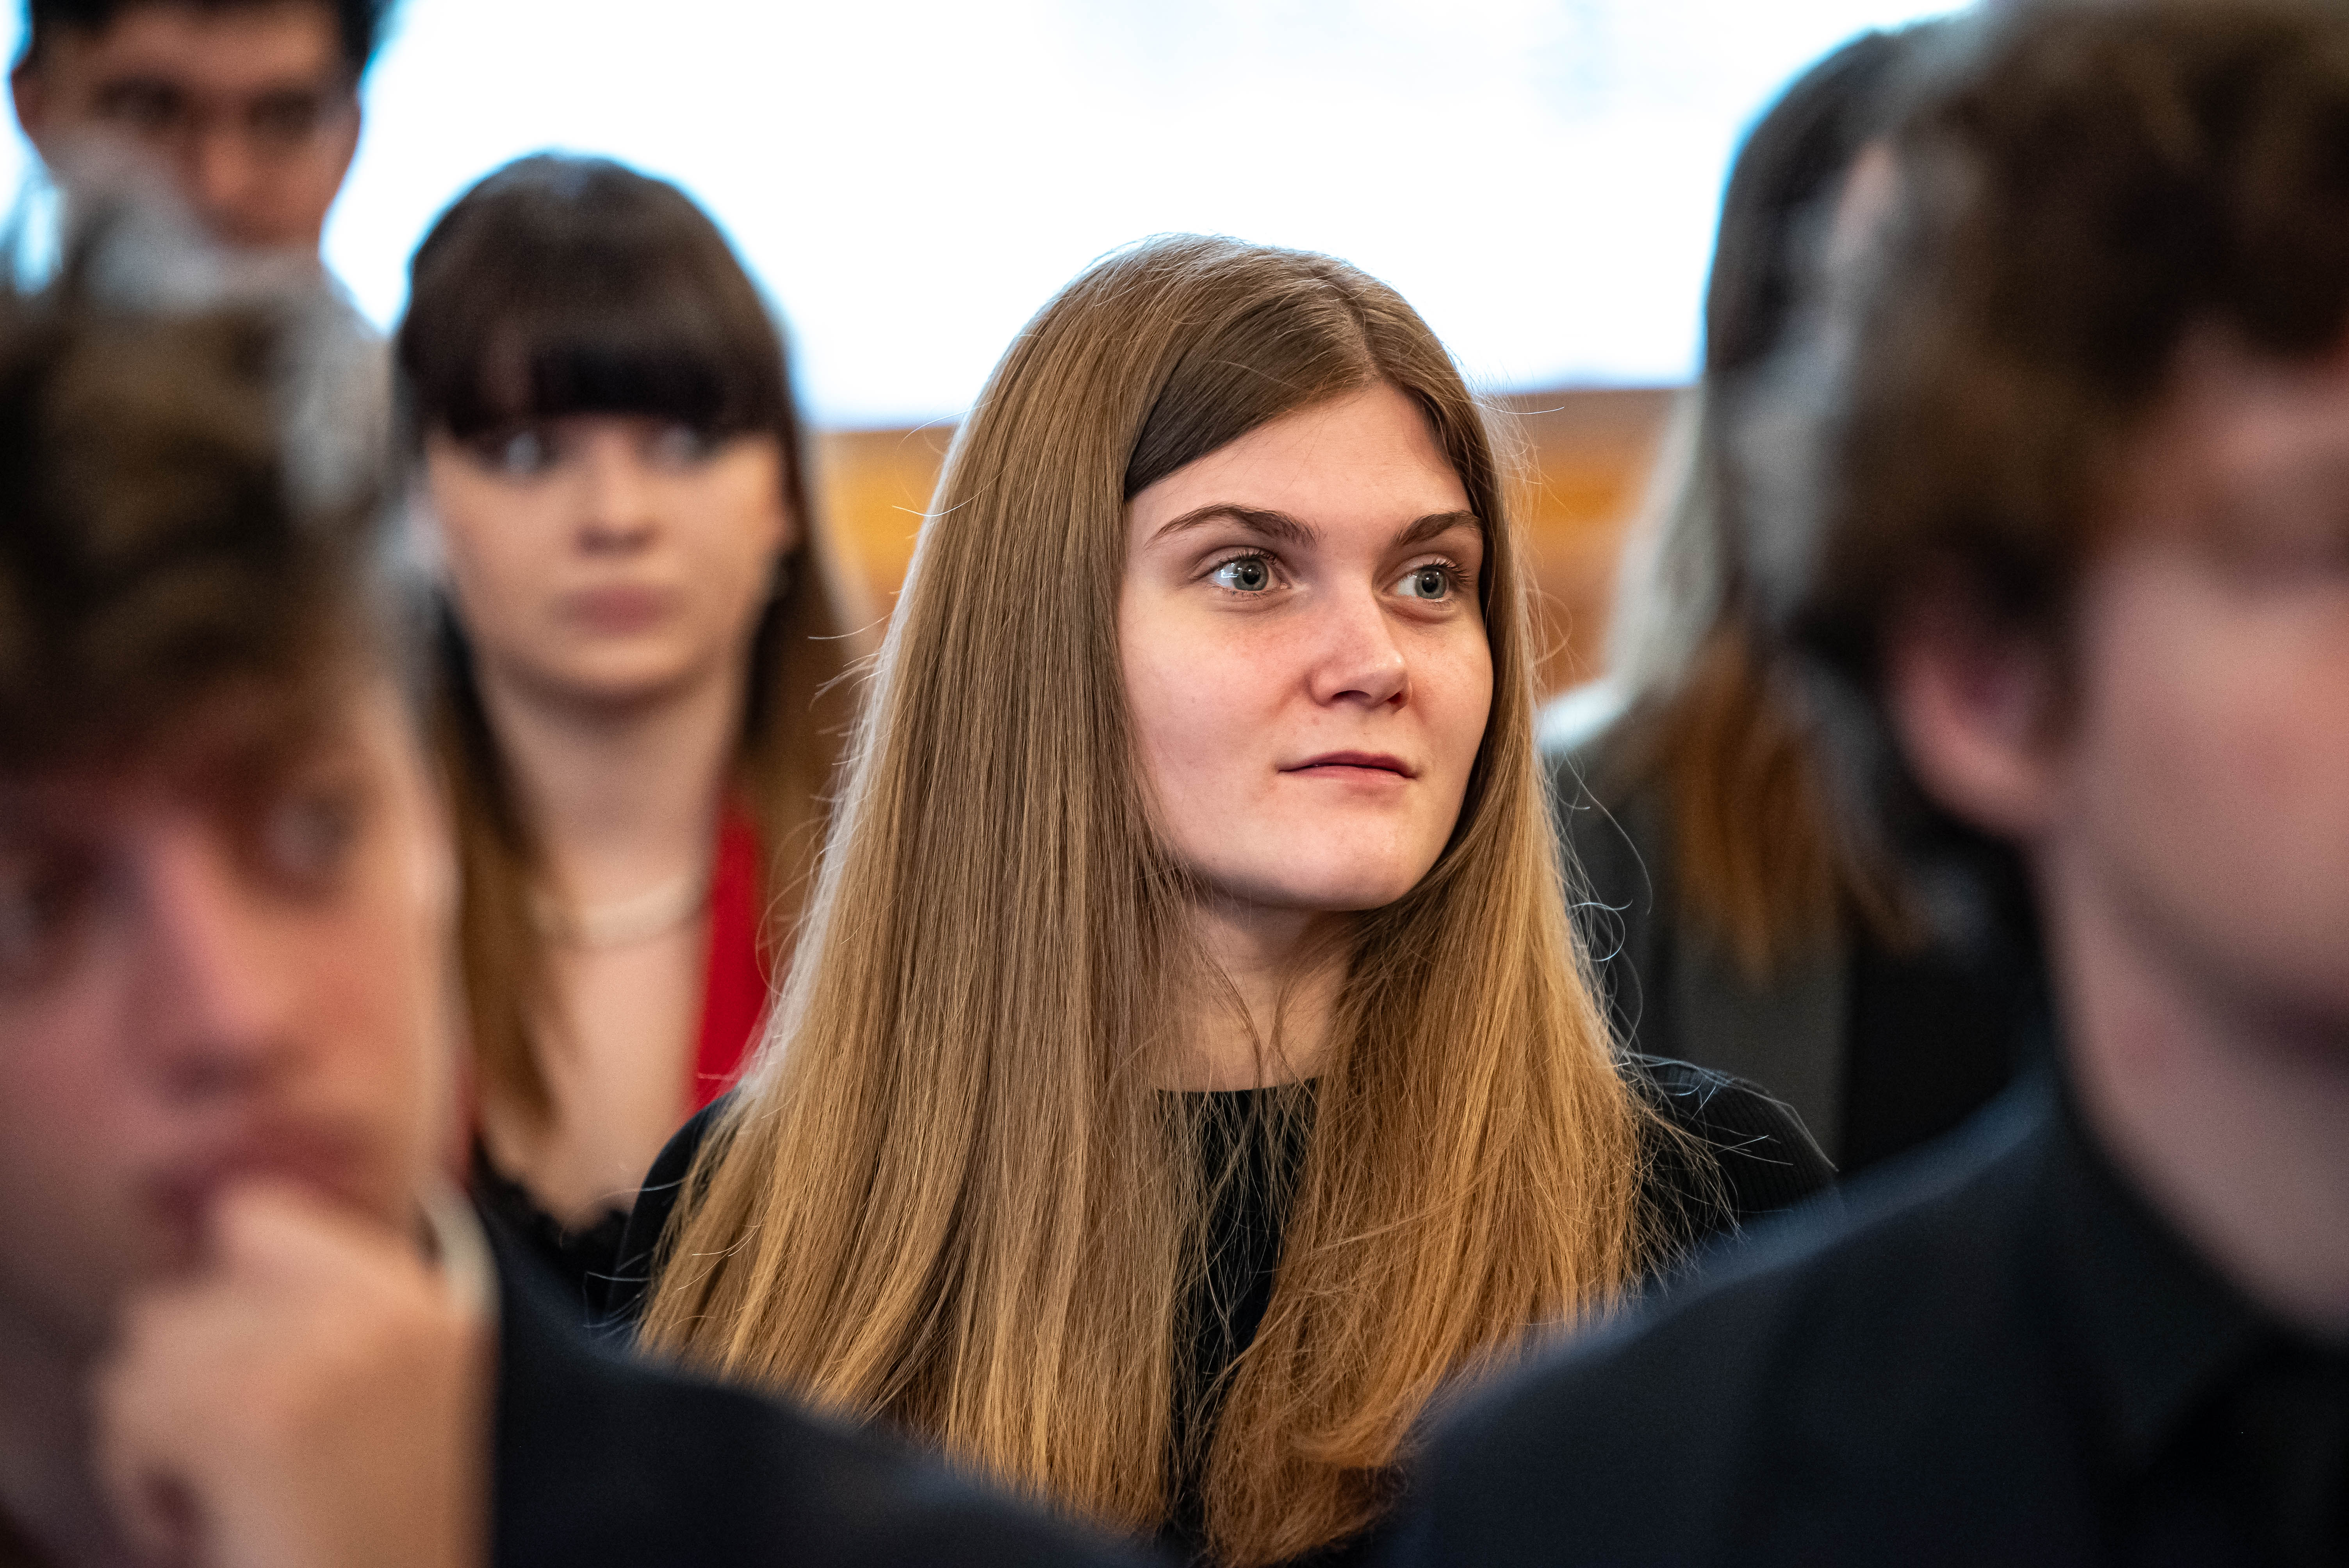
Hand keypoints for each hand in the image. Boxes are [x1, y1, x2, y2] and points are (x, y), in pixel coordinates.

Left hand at [91, 1184, 489, 1567]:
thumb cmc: (362, 1534)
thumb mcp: (377, 1393)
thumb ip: (316, 1309)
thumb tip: (206, 1228)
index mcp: (420, 1299)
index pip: (254, 1217)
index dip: (214, 1289)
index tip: (229, 1368)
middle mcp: (383, 1311)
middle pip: (183, 1292)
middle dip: (181, 1383)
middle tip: (237, 1459)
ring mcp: (328, 1357)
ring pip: (144, 1352)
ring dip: (156, 1436)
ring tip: (222, 1493)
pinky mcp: (263, 1418)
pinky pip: (130, 1414)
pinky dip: (138, 1485)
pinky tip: (198, 1521)